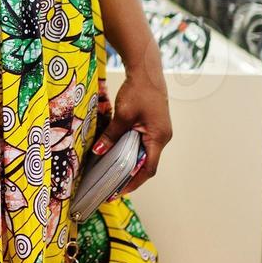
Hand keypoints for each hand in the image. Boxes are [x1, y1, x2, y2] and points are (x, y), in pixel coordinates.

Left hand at [92, 73, 171, 195]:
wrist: (146, 71)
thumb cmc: (138, 91)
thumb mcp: (122, 115)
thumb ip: (112, 135)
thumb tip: (99, 151)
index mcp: (159, 138)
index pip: (148, 169)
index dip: (134, 182)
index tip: (119, 191)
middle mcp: (162, 137)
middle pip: (146, 163)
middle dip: (130, 176)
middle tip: (111, 185)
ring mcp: (160, 131)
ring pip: (144, 153)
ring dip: (130, 162)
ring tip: (112, 172)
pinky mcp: (154, 124)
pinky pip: (143, 143)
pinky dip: (131, 150)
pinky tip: (117, 152)